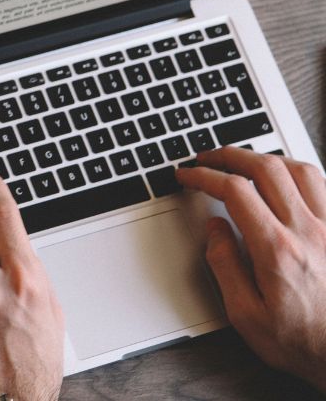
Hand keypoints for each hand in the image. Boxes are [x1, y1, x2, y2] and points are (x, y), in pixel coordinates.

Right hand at [177, 147, 325, 392]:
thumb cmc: (304, 343)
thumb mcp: (245, 315)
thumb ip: (225, 266)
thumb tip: (214, 230)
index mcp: (277, 249)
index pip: (234, 191)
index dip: (204, 175)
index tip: (188, 174)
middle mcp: (309, 230)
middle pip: (266, 168)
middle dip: (231, 155)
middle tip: (210, 157)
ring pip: (301, 169)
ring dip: (268, 159)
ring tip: (247, 162)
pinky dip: (301, 174)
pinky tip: (289, 180)